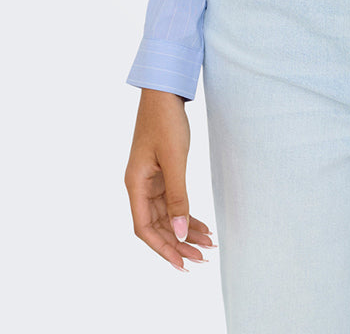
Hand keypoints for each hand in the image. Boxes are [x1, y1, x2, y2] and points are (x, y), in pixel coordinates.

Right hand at [125, 88, 215, 271]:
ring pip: (167, 215)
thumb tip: (179, 232)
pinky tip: (202, 225)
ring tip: (208, 244)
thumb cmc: (165, 121)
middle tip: (203, 257)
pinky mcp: (161, 172)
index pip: (145, 229)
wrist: (164, 91)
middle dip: (178, 244)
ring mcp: (150, 180)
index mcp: (135, 185)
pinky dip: (186, 214)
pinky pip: (172, 201)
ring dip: (185, 230)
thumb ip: (178, 196)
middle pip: (157, 226)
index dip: (162, 249)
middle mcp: (139, 186)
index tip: (182, 264)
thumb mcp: (174, 160)